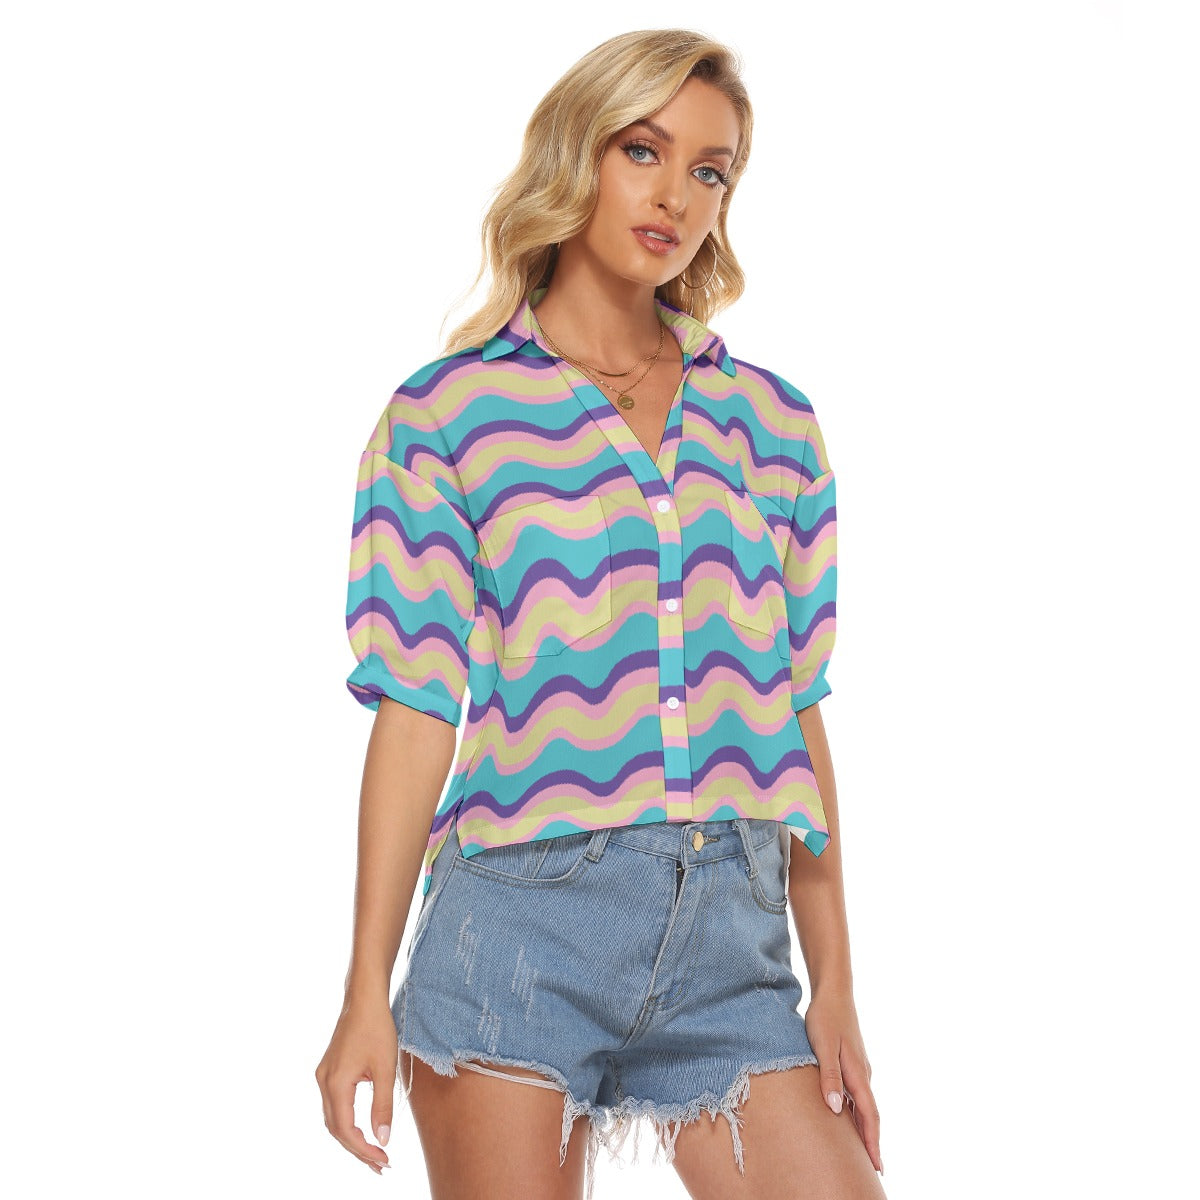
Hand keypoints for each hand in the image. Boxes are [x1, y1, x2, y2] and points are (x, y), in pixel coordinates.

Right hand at [315, 999, 398, 1174]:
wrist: (364, 998)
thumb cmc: (377, 1028)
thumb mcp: (385, 1069)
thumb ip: (383, 1106)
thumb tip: (382, 1140)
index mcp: (335, 1084)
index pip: (346, 1130)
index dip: (364, 1150)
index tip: (384, 1161)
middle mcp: (323, 1082)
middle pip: (336, 1129)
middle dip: (357, 1149)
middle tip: (381, 1165)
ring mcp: (323, 1076)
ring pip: (333, 1118)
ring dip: (351, 1137)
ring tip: (374, 1153)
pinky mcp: (328, 1070)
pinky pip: (334, 1104)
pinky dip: (347, 1121)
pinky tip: (362, 1128)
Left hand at [804, 989, 882, 1174]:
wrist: (834, 991)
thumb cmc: (825, 1017)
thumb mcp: (822, 1045)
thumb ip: (829, 1076)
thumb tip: (834, 1109)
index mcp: (857, 1073)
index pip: (869, 1115)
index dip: (872, 1142)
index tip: (877, 1166)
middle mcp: (863, 1073)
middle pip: (871, 1114)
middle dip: (872, 1141)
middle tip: (874, 1168)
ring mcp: (859, 1067)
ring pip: (865, 1104)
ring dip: (865, 1127)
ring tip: (862, 1150)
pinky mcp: (852, 1061)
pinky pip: (858, 1093)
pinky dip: (858, 1111)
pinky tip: (849, 1117)